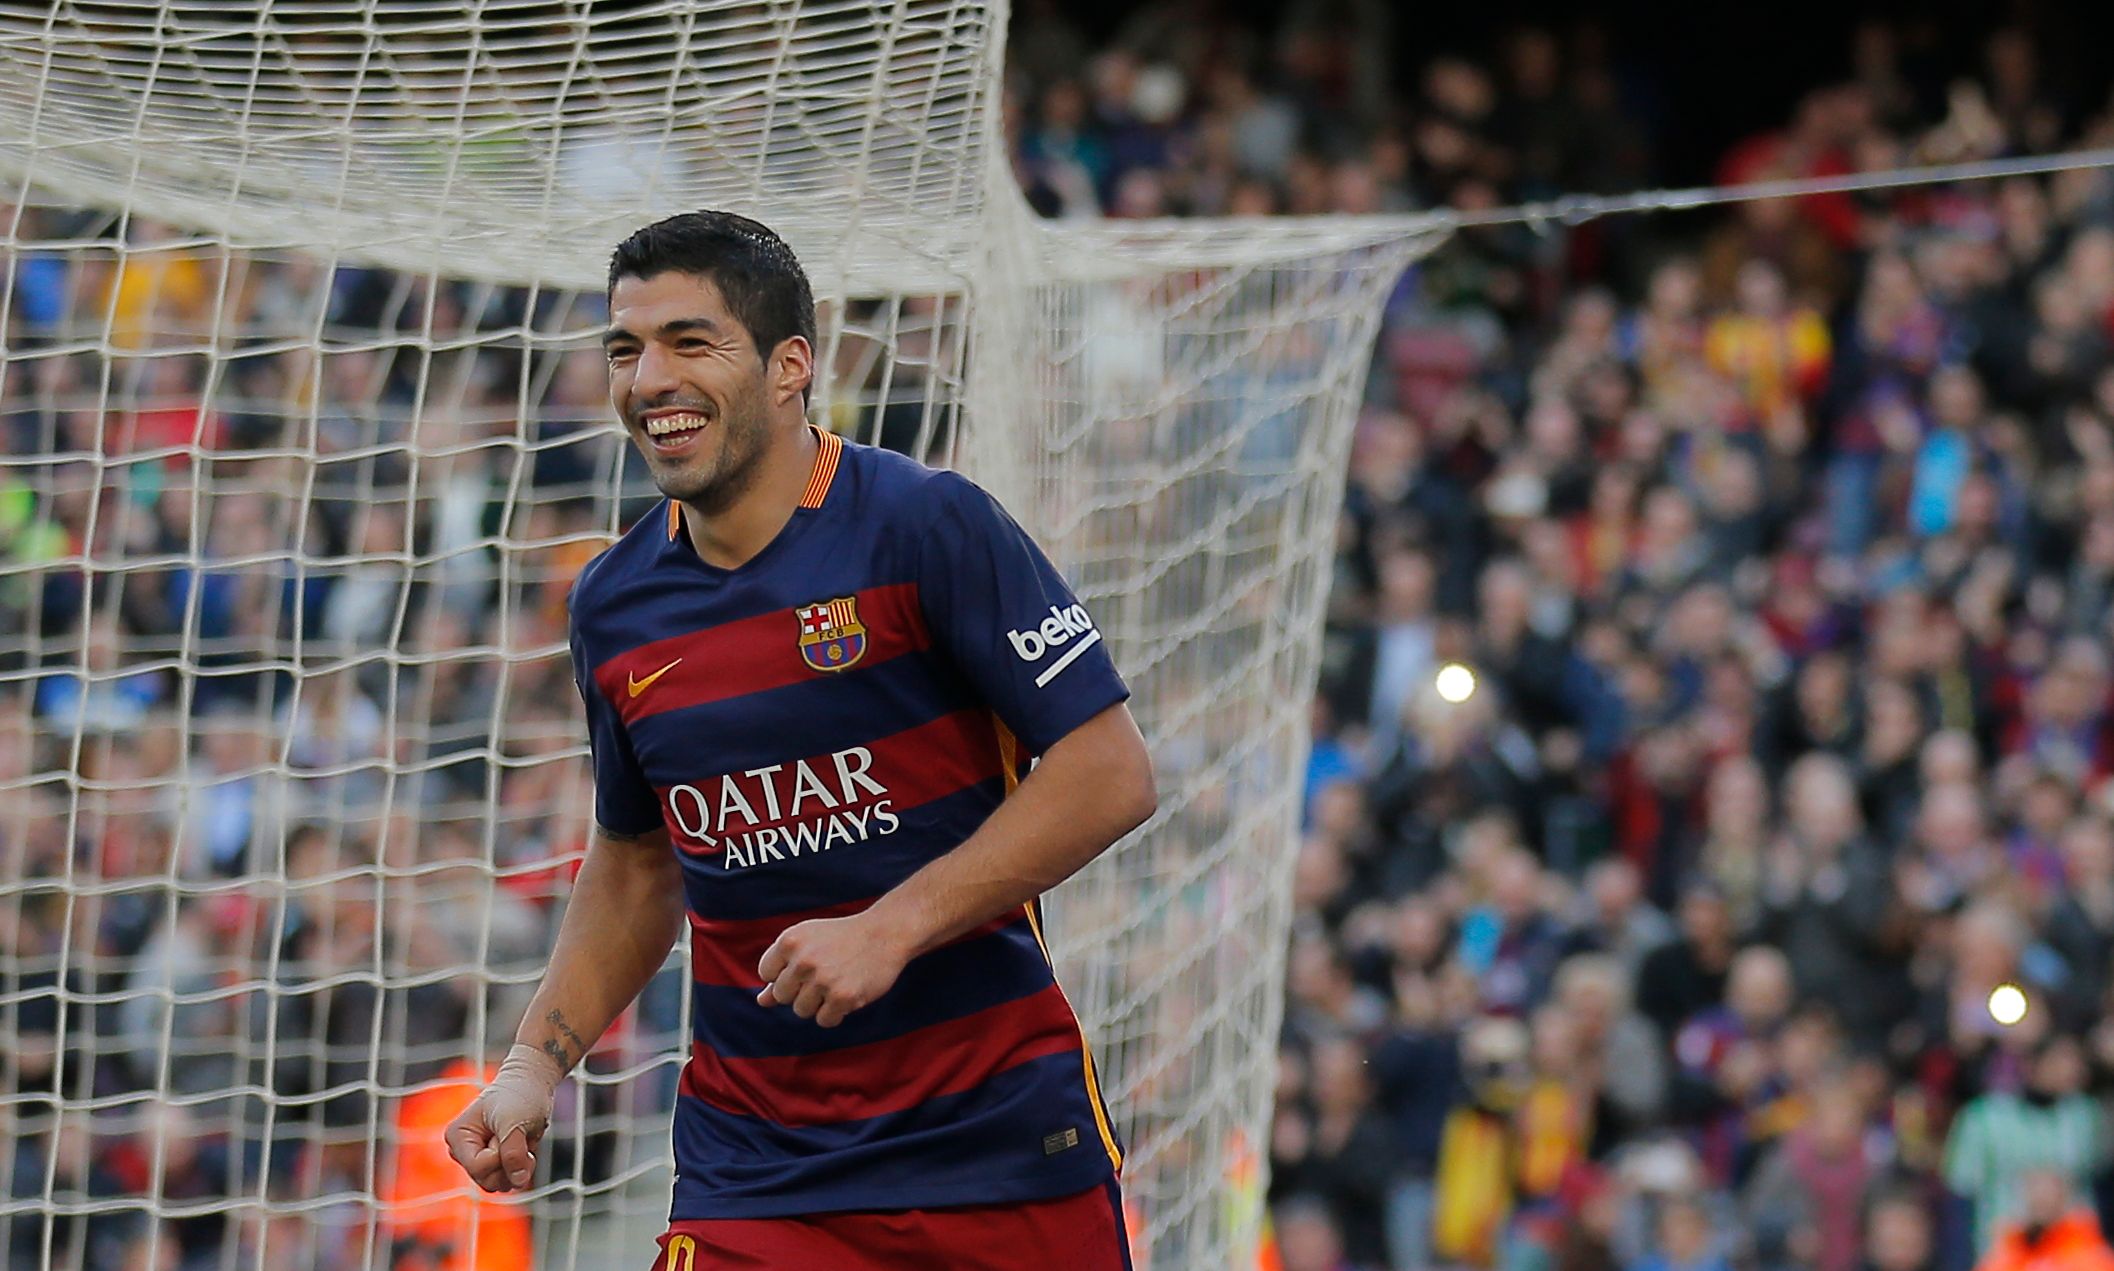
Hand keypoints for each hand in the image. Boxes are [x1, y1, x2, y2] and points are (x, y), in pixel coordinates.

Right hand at [444, 1044, 563, 1192]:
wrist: (533, 1084)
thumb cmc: (519, 1095)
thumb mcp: (515, 1121)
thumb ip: (514, 1153)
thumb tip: (518, 1182)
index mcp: (457, 1137)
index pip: (478, 1167)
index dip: (499, 1156)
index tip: (508, 1132)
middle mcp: (464, 1151)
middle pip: (488, 1180)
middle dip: (510, 1162)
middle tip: (517, 1135)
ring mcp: (479, 1159)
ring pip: (499, 1184)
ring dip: (519, 1165)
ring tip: (522, 1139)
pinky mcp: (495, 1164)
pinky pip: (509, 1180)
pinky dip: (523, 1167)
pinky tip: (525, 1147)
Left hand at [756, 912, 913, 1027]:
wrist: (885, 933)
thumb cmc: (842, 939)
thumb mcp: (808, 943)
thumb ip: (782, 970)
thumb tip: (761, 1001)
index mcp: (790, 941)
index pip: (766, 973)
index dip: (785, 973)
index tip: (806, 965)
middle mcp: (803, 960)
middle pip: (782, 996)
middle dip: (800, 991)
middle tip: (825, 974)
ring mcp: (823, 980)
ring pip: (801, 1011)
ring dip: (818, 1004)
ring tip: (836, 983)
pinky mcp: (843, 997)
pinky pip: (824, 1021)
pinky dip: (835, 1013)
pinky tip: (847, 994)